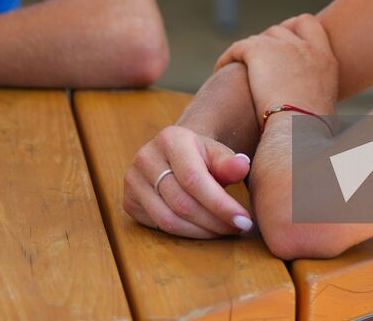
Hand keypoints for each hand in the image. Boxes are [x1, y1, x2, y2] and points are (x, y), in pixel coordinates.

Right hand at [123, 125, 254, 238]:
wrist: (175, 155)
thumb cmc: (202, 156)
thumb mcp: (218, 154)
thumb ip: (229, 163)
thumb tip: (242, 166)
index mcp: (170, 139)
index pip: (195, 179)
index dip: (220, 204)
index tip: (244, 220)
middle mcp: (145, 157)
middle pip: (181, 203)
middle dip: (214, 221)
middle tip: (238, 228)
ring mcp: (133, 180)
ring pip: (168, 220)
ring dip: (201, 232)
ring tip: (223, 230)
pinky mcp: (129, 201)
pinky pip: (157, 226)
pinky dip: (184, 234)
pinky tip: (203, 229)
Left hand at [214, 14, 338, 121]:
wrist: (297, 132)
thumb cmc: (309, 133)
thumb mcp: (322, 106)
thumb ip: (312, 93)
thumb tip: (301, 102)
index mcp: (325, 60)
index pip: (308, 24)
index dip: (293, 29)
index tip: (283, 43)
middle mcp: (306, 48)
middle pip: (280, 30)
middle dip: (267, 42)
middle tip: (255, 61)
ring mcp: (282, 47)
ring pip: (259, 39)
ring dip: (249, 52)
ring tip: (238, 68)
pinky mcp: (259, 50)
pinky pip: (237, 48)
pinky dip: (228, 58)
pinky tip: (220, 70)